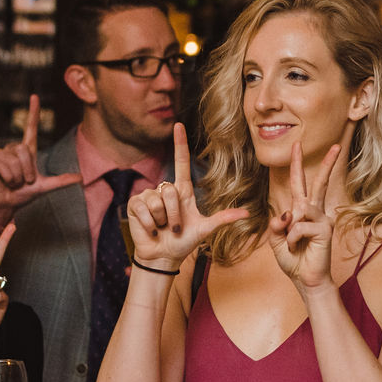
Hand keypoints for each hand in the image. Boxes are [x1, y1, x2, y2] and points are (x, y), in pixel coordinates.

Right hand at [0, 93, 82, 228]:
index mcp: (25, 151)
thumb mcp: (44, 187)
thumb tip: (81, 178)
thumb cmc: (22, 195)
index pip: (30, 128)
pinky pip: (3, 165)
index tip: (35, 97)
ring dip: (17, 177)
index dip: (33, 113)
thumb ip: (61, 181)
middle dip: (27, 170)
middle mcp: (12, 149)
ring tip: (13, 183)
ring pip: (14, 159)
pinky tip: (3, 182)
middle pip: (24, 150)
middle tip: (23, 181)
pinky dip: (7, 178)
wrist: (5, 205)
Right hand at [125, 124, 247, 267]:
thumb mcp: (205, 230)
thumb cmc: (183, 242)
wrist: (163, 256)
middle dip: (174, 215)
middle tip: (174, 228)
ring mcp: (149, 196)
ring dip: (162, 220)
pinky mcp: (135, 205)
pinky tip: (150, 230)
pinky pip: (143, 209)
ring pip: (158, 201)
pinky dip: (149, 224)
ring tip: (162, 228)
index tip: (179, 125)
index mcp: (182, 192)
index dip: (180, 144)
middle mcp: (165, 190)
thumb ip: (223, 219)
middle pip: (171, 191)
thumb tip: (246, 213)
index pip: (180, 162)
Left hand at [267, 145, 342, 290]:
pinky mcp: (325, 230)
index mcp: (302, 212)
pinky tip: (297, 248)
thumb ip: (276, 224)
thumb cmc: (293, 260)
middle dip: (328, 164)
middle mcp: (315, 213)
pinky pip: (298, 227)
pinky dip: (291, 239)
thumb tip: (285, 214)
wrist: (306, 280)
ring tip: (292, 244)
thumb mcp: (276, 240)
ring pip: (300, 210)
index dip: (297, 165)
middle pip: (319, 184)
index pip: (300, 185)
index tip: (297, 146)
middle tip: (337, 146)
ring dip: (288, 229)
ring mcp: (323, 220)